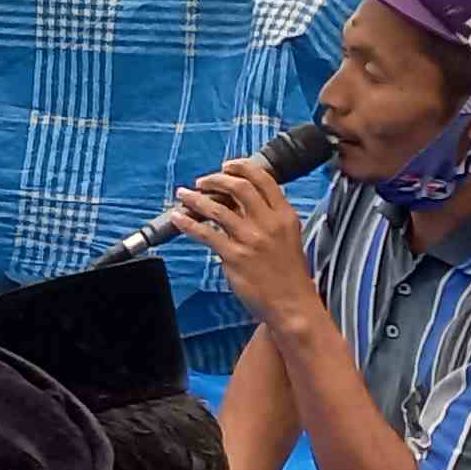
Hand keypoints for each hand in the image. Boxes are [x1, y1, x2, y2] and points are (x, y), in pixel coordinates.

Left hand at [167, 156, 316, 321]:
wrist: (292, 304)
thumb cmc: (288, 273)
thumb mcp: (288, 236)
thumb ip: (268, 215)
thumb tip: (238, 199)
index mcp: (285, 216)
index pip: (263, 180)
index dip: (242, 168)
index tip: (227, 165)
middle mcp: (269, 224)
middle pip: (239, 188)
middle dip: (216, 179)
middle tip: (202, 181)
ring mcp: (251, 240)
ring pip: (217, 209)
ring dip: (195, 199)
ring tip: (184, 195)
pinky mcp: (234, 256)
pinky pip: (205, 234)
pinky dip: (188, 223)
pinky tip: (179, 219)